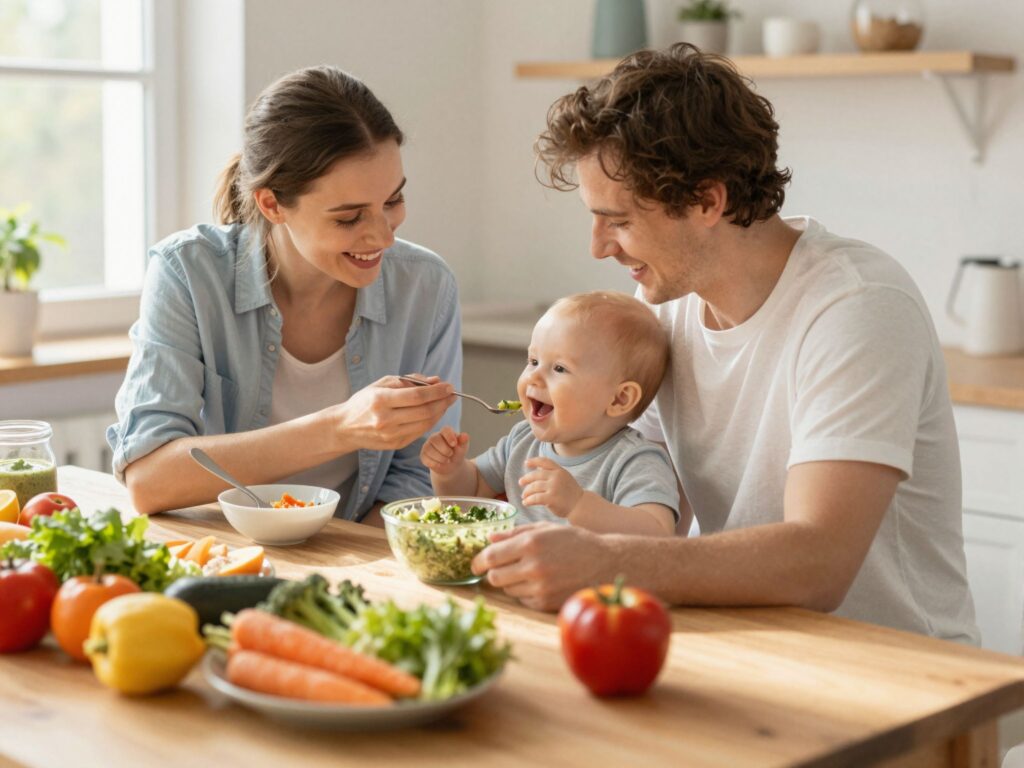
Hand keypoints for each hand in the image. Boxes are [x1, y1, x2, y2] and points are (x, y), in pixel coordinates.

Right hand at [328, 375, 455, 452]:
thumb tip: (434, 381)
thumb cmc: (364, 402)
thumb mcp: (381, 384)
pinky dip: (430, 422)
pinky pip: (419, 432)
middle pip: (424, 411)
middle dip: (443, 401)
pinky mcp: (395, 444)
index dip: (436, 391)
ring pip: (425, 423)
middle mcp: (386, 420)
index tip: (448, 386)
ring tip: (446, 402)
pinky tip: (434, 413)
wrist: (345, 428)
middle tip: (452, 394)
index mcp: (380, 401)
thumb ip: (409, 381)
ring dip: (440, 412)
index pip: (417, 396)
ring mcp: (391, 435)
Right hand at [421, 426, 469, 475]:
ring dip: (440, 458)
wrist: (451, 465)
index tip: (454, 444)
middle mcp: (434, 437)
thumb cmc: (457, 452)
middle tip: (451, 454)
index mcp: (445, 432)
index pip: (445, 430)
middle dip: (445, 450)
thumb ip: (463, 441)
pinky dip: (435, 463)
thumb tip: (465, 436)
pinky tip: (440, 464)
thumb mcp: (463, 447)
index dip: (449, 436)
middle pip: (435, 439)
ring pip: (429, 450)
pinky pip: (426, 459)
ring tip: (447, 460)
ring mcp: (427, 446)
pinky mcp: (423, 455)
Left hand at [471, 523, 614, 611]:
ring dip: (509, 582)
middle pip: (494, 577)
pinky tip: (538, 582)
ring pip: (507, 589)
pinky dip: (524, 592)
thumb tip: (489, 539)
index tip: (475, 565)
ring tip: (525, 572)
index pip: (491, 556)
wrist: (605, 563)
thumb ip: (515, 533)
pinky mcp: (546, 603)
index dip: (478, 561)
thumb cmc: (574, 541)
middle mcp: (533, 566)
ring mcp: (540, 587)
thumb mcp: (545, 528)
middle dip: (493, 573)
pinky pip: (523, 599)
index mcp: (530, 543)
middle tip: (499, 569)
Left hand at [519, 457, 582, 517]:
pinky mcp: (551, 498)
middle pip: (535, 475)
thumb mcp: (564, 478)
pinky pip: (535, 498)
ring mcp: (554, 487)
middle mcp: (556, 477)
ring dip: (526, 492)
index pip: (545, 461)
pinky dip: (528, 501)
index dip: (534, 461)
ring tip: (524, 496)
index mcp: (559, 471)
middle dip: (526, 479)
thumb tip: (537, 468)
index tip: (526, 463)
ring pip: (533, 487)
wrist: (580, 505)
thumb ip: (552, 473)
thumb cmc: (570, 493)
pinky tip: (525, 503)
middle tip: (520, 483)